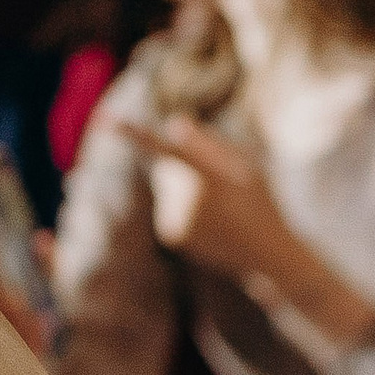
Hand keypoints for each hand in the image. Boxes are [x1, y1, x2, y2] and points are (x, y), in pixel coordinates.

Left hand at [116, 116, 294, 279]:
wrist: (267, 254)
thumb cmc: (260, 201)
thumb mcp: (249, 164)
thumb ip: (210, 142)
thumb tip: (172, 124)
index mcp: (213, 178)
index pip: (169, 149)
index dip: (136, 135)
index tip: (107, 120)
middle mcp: (190, 200)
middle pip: (165, 166)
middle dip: (182, 167)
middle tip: (219, 186)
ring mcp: (178, 220)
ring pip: (166, 186)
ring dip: (184, 189)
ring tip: (217, 208)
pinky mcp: (170, 234)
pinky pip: (166, 206)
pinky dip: (182, 208)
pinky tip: (208, 222)